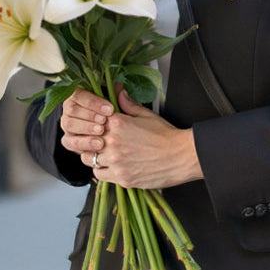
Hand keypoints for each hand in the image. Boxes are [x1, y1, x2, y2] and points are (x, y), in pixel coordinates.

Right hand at [59, 89, 114, 160]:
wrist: (121, 139)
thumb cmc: (121, 119)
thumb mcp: (124, 109)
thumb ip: (120, 98)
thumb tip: (119, 87)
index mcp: (79, 96)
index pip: (80, 95)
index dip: (94, 102)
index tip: (110, 110)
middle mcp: (70, 109)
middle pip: (72, 109)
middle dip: (89, 115)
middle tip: (104, 121)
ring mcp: (68, 125)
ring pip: (69, 124)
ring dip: (85, 128)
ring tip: (101, 133)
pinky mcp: (69, 141)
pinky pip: (70, 142)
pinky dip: (83, 144)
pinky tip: (96, 146)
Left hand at [61, 88, 201, 188]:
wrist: (181, 156)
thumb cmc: (166, 136)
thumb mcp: (147, 115)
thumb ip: (128, 104)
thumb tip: (118, 91)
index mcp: (117, 123)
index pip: (92, 121)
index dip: (93, 124)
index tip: (98, 127)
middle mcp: (113, 142)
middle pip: (87, 141)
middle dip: (91, 140)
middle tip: (99, 142)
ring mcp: (116, 161)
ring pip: (89, 159)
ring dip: (94, 156)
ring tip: (105, 155)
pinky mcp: (121, 178)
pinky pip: (100, 175)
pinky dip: (102, 171)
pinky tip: (111, 166)